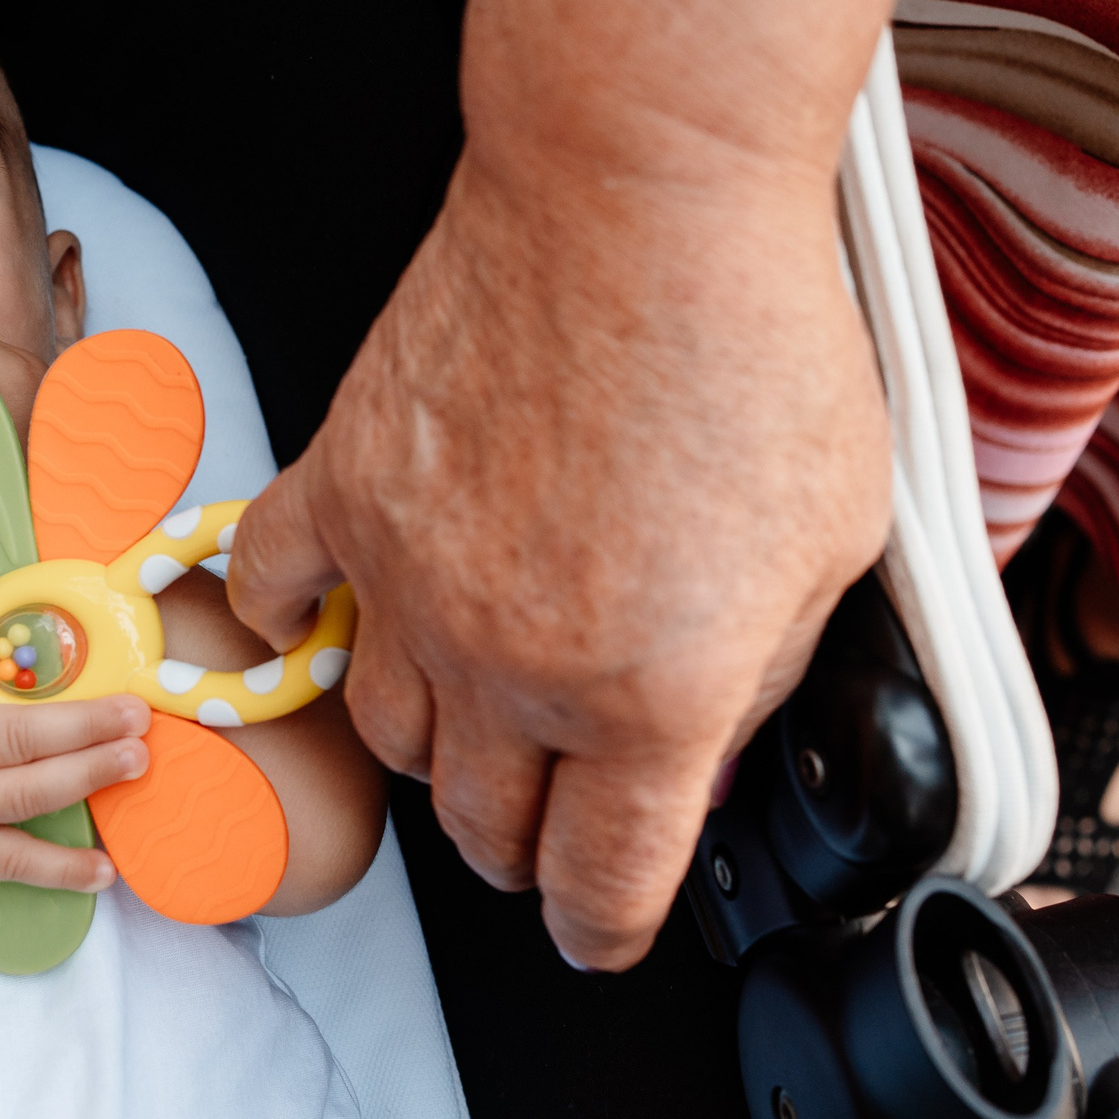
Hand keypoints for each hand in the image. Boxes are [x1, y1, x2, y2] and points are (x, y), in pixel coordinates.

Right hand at [229, 145, 888, 970]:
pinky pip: (283, 596)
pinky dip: (300, 623)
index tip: (599, 928)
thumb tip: (713, 738)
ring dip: (440, 751)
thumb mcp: (836, 540)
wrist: (640, 189)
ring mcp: (411, 582)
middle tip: (552, 821)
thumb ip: (768, 671)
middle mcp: (517, 666)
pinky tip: (341, 616)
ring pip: (390, 738)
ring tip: (476, 713)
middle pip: (488, 830)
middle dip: (527, 849)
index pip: (603, 887)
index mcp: (653, 697)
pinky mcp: (343, 491)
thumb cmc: (754, 339)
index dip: (603, 929)